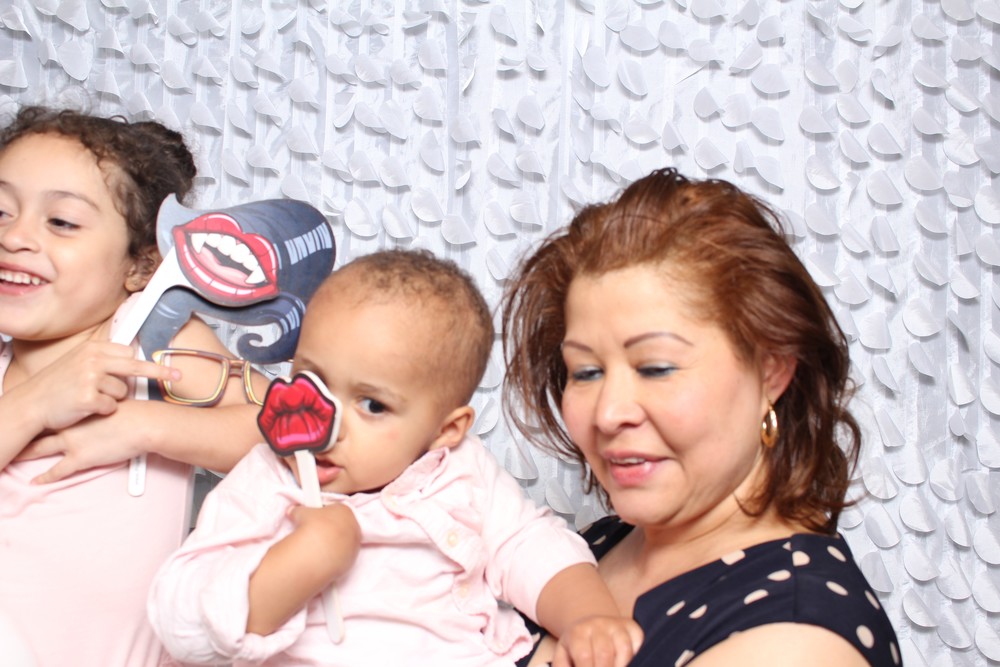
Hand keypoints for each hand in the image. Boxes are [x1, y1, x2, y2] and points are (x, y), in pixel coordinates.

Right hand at [15, 336, 178, 434]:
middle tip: (179, 376)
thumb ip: (102, 359)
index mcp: (92, 349)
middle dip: (160, 372)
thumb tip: (132, 357)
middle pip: (136, 366)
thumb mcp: (77, 362)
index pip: (129, 353)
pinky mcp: (88, 398)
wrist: (31, 405)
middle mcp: (93, 360)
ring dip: (113, 399)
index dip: (147, 363)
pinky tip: (87, 409)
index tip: (167, 365)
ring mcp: (91, 378)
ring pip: (123, 392)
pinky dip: (103, 411)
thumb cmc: (56, 386)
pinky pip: (111, 407)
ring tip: (91, 399)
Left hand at [16, 400, 148, 482]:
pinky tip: (34, 481)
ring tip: (12, 457)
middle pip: (38, 429)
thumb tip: (101, 400)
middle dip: (23, 433)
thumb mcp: (114, 400)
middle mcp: (69, 424)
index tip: (27, 415)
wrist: (143, 424)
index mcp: (77, 409)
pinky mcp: (80, 459)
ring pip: (40, 449)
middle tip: (10, 435)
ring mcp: (71, 442)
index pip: (51, 411)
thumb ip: (102, 401)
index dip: (37, 415)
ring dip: (25, 453)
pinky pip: (57, 471)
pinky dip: (44, 477)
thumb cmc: (134, 412)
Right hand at [287, 502, 361, 581]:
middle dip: (333, 529)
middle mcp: (354, 526)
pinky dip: (336, 557)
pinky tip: (324, 558)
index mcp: (345, 511)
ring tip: (320, 548)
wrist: (317, 550)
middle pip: (344, 526)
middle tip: (318, 535)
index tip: (317, 521)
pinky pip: (344, 556)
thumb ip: (298, 510)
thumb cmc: (312, 525)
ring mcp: (355, 543)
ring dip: (336, 544)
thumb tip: (291, 511)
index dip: (326, 516)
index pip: (337, 510)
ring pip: (346, 542)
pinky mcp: (352, 559)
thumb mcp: (301, 513)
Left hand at [552, 615, 642, 666]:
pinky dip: (636, 656)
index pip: (584, 655)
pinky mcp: (633, 627)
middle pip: (605, 653)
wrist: (591, 623)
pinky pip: (639, 643)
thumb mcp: (563, 656)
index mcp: (578, 632)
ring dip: (621, 666)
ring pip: (624, 648)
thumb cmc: (576, 646)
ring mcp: (617, 625)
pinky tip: (630, 664)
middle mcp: (598, 625)